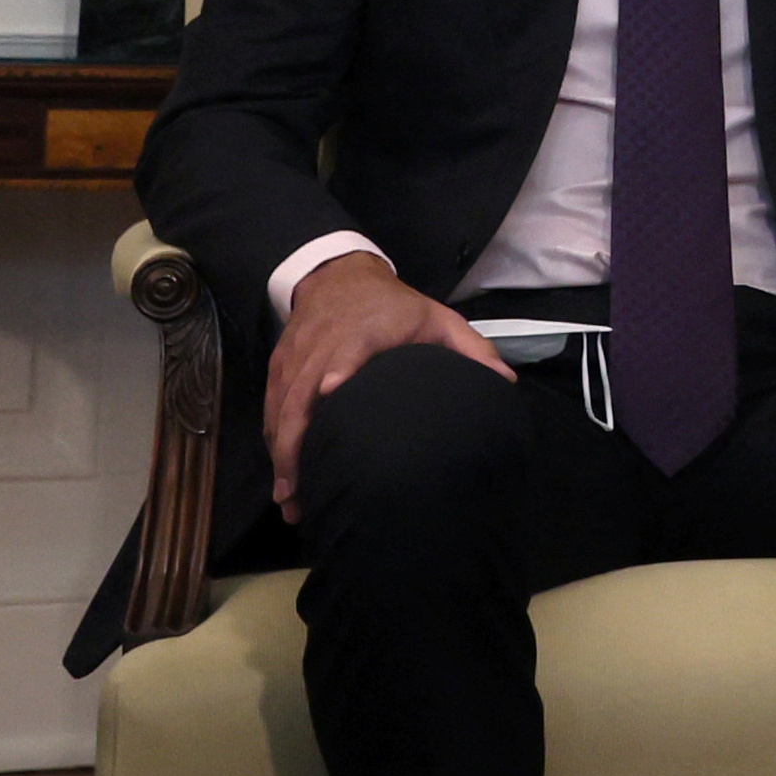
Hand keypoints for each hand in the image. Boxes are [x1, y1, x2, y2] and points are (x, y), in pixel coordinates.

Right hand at [264, 253, 510, 517]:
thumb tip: (505, 382)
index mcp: (365, 330)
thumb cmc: (396, 306)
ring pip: (281, 407)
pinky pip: (271, 406)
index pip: (348, 347)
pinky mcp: (279, 365)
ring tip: (289, 500)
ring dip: (282, 455)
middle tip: (300, 494)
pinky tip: (283, 476)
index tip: (332, 389)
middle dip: (296, 445)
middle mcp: (324, 343)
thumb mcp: (437, 318)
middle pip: (301, 393)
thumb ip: (471, 348)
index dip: (339, 366)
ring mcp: (296, 356)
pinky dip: (273, 441)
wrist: (340, 276)